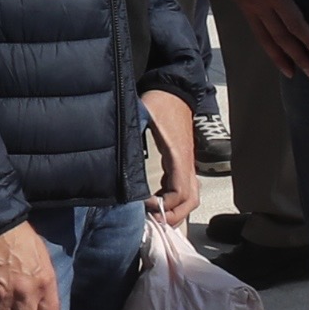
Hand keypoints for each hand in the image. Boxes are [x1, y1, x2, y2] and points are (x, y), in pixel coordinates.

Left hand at [140, 88, 198, 225]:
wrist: (175, 89)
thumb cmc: (160, 102)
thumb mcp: (143, 115)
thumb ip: (132, 133)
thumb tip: (117, 153)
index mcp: (178, 157)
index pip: (179, 193)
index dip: (163, 204)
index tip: (143, 204)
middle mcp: (187, 164)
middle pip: (191, 201)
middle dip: (173, 216)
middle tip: (152, 220)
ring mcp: (187, 164)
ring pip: (191, 198)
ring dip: (175, 210)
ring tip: (154, 215)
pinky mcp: (183, 162)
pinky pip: (185, 189)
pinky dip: (174, 201)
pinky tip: (156, 200)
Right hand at [219, 0, 308, 79]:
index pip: (296, 24)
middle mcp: (261, 7)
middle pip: (281, 38)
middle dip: (297, 57)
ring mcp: (250, 8)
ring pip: (265, 40)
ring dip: (279, 58)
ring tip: (291, 72)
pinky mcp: (243, 6)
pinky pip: (256, 31)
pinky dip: (267, 45)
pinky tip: (274, 52)